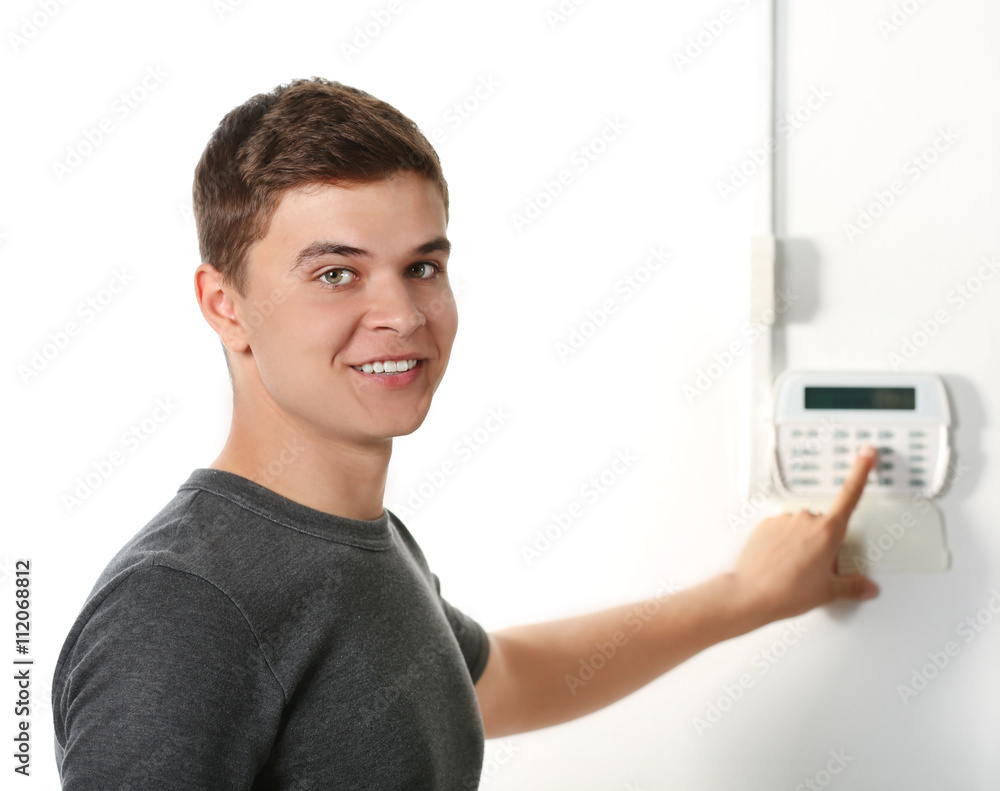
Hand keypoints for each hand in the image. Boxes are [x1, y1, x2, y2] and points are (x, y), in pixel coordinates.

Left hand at [730, 445, 880, 625]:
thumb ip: (852, 586)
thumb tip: (868, 589)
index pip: (851, 495)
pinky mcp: (765, 524)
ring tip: (793, 569)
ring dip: (802, 542)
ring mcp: (784, 520)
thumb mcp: (829, 592)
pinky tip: (779, 562)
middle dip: (823, 543)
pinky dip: (783, 542)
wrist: (752, 594)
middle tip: (815, 568)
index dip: (861, 472)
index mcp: (828, 531)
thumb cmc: (788, 592)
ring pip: (801, 527)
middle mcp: (806, 519)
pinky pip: (781, 530)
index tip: (867, 453)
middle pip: (823, 525)